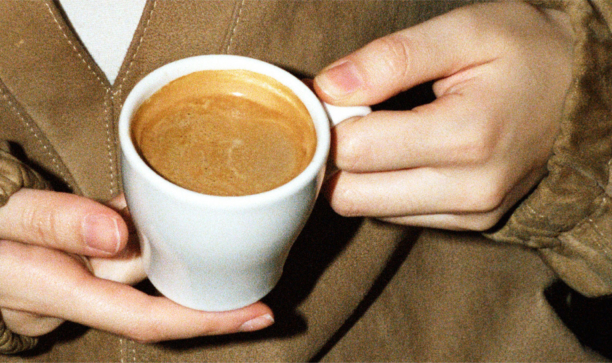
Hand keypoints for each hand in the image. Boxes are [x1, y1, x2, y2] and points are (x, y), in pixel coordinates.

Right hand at [0, 189, 273, 341]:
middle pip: (153, 300)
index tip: (258, 313)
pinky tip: (157, 217)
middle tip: (261, 273)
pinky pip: (117, 262)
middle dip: (205, 293)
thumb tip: (120, 232)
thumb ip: (54, 220)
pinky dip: (144, 244)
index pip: (147, 317)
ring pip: (137, 275)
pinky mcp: (68, 271)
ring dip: (173, 258)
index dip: (205, 320)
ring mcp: (72, 288)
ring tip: (211, 228)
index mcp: (59, 289)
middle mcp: (73, 298)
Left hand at [314, 2, 573, 230]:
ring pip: (367, 210)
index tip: (330, 97)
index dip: (328, 121)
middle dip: (335, 154)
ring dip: (357, 174)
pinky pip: (394, 216)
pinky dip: (384, 186)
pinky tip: (402, 151)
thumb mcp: (466, 30)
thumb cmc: (529, 51)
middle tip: (349, 116)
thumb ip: (392, 58)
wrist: (590, 90)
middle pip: (351, 195)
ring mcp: (473, 212)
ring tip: (380, 129)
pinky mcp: (471, 223)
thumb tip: (328, 87)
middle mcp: (471, 188)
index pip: (355, 150)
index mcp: (468, 136)